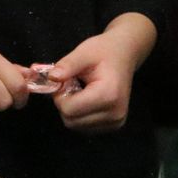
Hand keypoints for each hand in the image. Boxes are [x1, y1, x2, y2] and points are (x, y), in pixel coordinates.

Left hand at [49, 13, 153, 133]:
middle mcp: (114, 113)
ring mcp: (116, 122)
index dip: (59, 95)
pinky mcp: (114, 124)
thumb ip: (67, 66)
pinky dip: (79, 115)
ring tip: (79, 91)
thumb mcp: (83, 53)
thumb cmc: (104, 51)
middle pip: (71, 121)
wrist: (125, 54)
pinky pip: (85, 127)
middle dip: (64, 103)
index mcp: (108, 95)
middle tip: (69, 85)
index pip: (69, 109)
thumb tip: (51, 78)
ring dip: (71, 110)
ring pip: (76, 126)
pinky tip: (85, 99)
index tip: (63, 81)